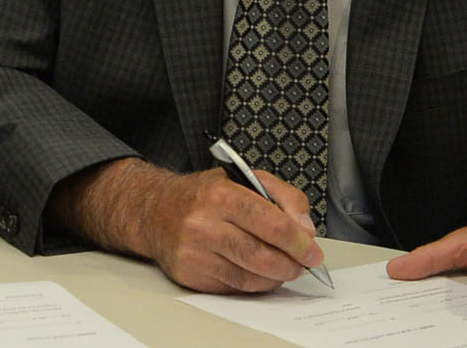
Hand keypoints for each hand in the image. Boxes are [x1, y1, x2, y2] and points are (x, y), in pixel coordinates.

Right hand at [50, 158, 325, 293]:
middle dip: (291, 265)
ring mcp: (195, 253)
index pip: (272, 225)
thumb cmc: (203, 194)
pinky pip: (233, 288)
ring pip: (251, 278)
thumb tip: (306, 230)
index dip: (299, 243)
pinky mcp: (190, 275)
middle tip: (303, 264)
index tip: (313, 251)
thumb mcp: (243, 179)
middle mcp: (204, 224)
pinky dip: (252, 284)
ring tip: (283, 269)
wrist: (154, 210)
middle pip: (263, 256)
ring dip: (275, 278)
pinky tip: (257, 273)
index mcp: (221, 195)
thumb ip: (283, 196)